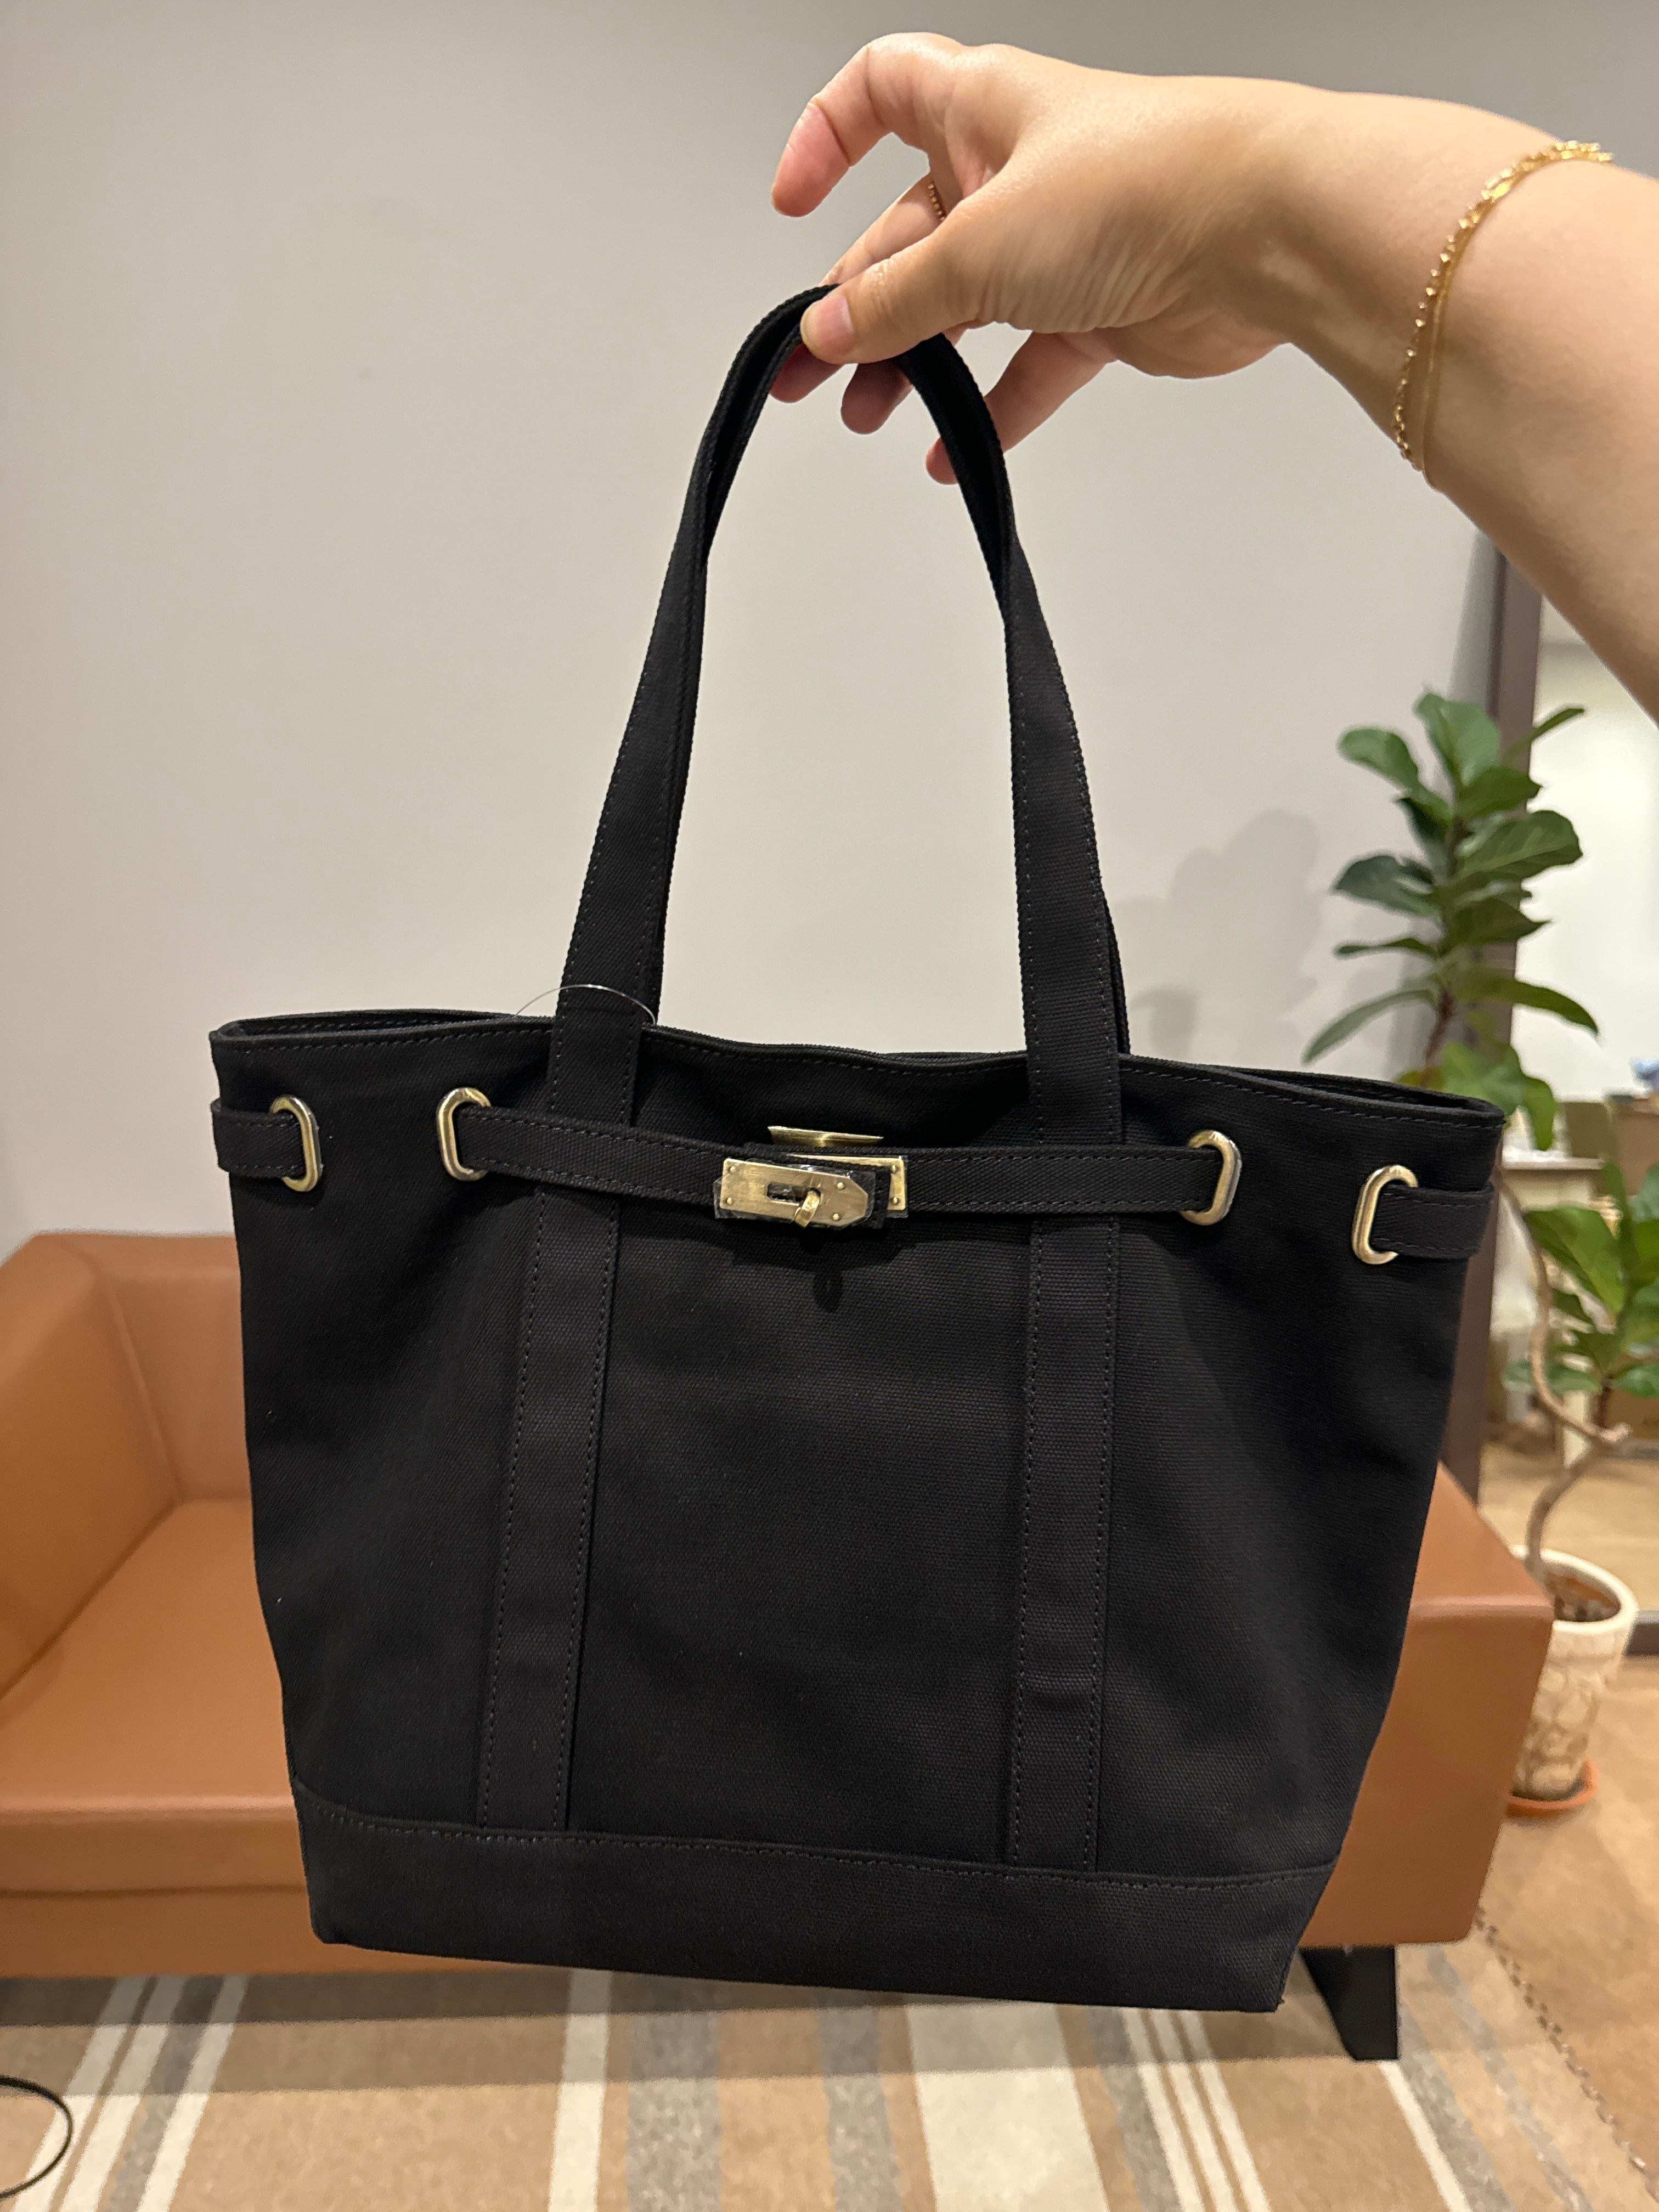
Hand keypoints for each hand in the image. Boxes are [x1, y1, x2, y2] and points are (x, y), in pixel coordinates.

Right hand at [770, 37, 1285, 479]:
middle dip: (854, 304)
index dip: (826, 136)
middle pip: (908, 235)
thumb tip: (827, 331)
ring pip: (963, 306)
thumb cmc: (1141, 184)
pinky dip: (990, 408)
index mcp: (979, 109)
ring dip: (913, 364)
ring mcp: (1061, 241)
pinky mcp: (1103, 308)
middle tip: (811, 373)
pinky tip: (956, 450)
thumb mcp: (977, 245)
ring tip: (872, 416)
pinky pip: (1028, 365)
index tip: (793, 203)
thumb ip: (894, 299)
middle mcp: (1016, 169)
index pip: (880, 91)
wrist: (1262, 230)